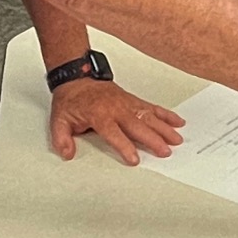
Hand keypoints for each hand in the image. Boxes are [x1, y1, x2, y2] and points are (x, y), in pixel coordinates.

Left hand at [48, 78, 184, 165]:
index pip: (115, 133)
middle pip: (138, 126)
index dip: (125, 147)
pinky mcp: (133, 100)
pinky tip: (177, 121)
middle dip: (153, 139)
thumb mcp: (59, 120)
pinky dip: (166, 114)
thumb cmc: (72, 100)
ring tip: (176, 140)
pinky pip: (152, 107)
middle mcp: (117, 109)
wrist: (77, 77)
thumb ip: (62, 139)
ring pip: (149, 117)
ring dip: (164, 128)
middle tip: (165, 151)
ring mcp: (127, 104)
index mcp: (100, 115)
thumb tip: (67, 153)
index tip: (134, 159)